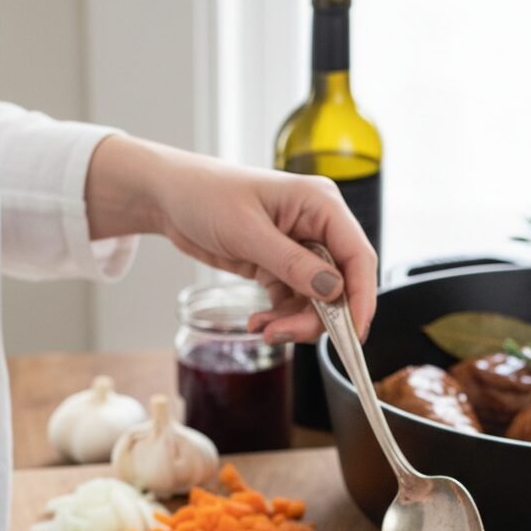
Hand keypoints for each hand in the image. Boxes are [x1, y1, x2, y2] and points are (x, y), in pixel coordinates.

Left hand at [85, 138, 377, 342]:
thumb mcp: (248, 232)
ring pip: (317, 301)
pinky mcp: (280, 266)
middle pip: (340, 285)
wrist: (169, 199)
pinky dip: (279, 318)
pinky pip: (293, 302)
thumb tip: (334, 292)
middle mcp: (317, 227)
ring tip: (263, 330)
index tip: (353, 333)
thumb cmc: (206, 196)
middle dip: (317, 317)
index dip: (361, 297)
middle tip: (283, 334)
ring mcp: (300, 248)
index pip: (358, 256)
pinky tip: (258, 323)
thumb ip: (293, 264)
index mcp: (321, 205)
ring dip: (294, 322)